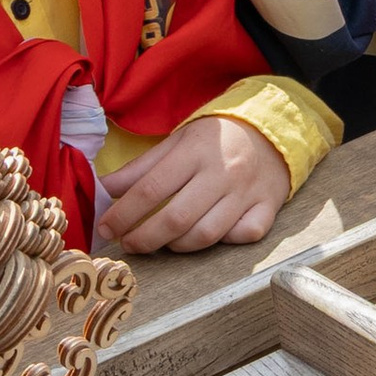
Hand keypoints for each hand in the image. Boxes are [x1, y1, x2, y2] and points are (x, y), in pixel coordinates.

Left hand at [98, 114, 291, 255]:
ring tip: (163, 242)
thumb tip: (104, 189)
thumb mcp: (176, 142)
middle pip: (177, 218)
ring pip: (207, 234)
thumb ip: (140, 168)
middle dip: (144, 238)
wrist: (271, 130)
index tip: (106, 228)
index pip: (151, 189)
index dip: (123, 214)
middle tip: (128, 244)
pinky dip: (225, 241)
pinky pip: (245, 235)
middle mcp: (222, 173)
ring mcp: (247, 192)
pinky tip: (210, 235)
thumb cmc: (215, 139)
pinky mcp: (267, 206)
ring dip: (178, 245)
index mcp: (195, 151)